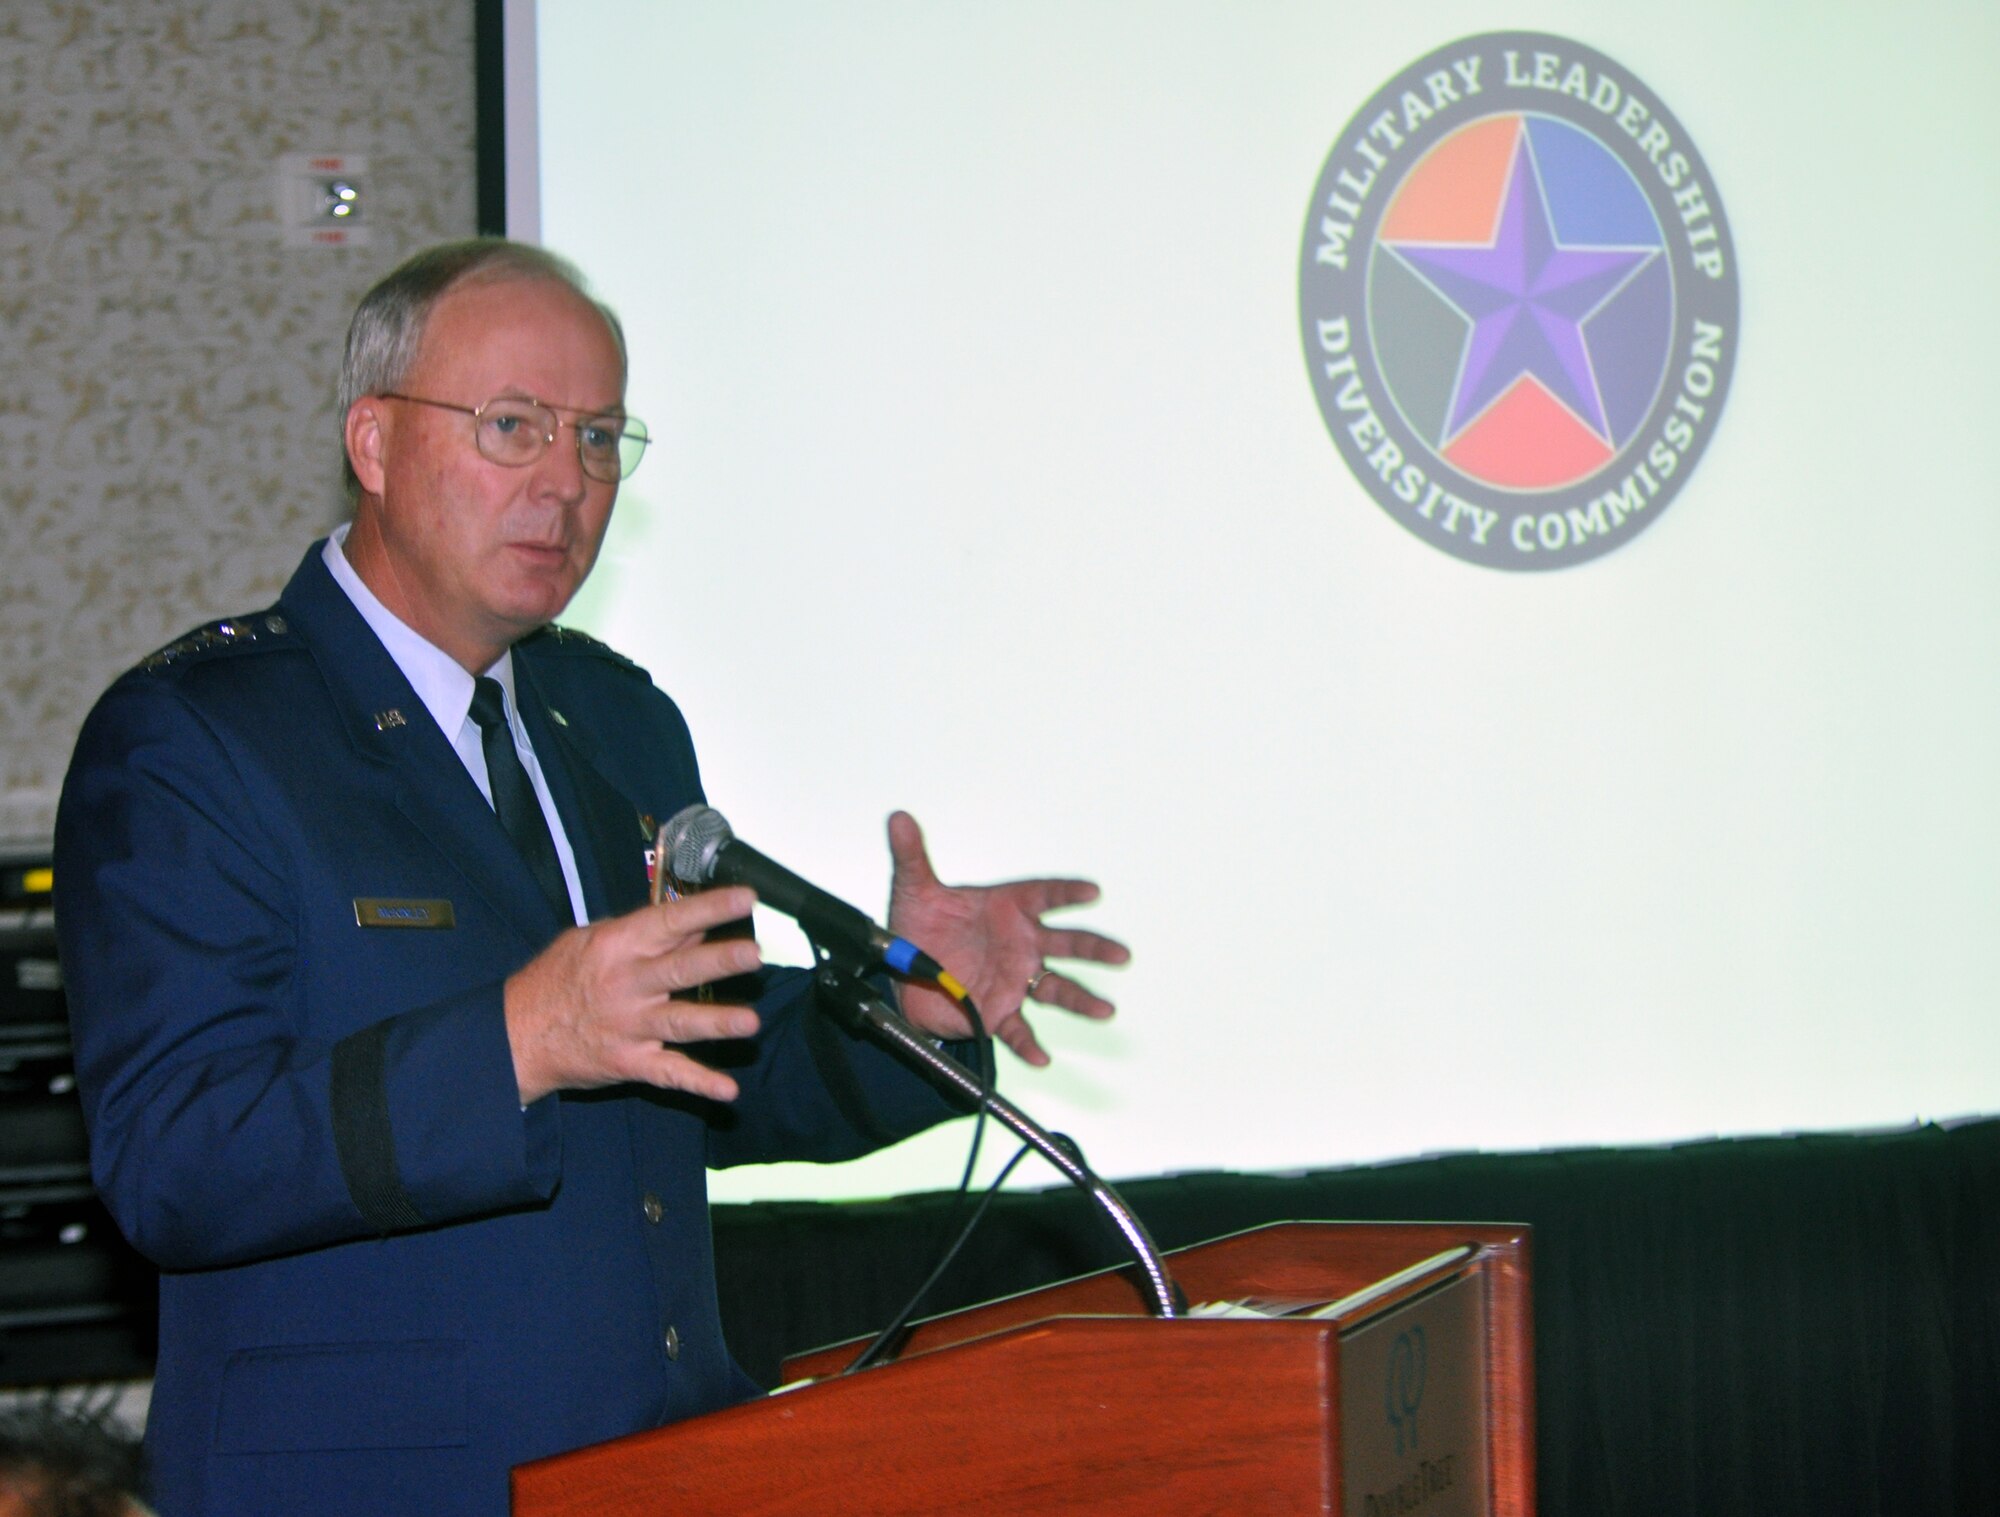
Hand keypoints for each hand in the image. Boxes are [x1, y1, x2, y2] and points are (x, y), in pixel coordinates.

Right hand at [505, 885, 762, 1104]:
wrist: (514, 1035)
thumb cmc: (555, 980)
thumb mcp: (590, 941)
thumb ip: (642, 934)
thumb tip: (693, 926)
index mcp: (618, 947)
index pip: (671, 921)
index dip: (709, 909)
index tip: (746, 899)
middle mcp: (627, 984)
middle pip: (679, 970)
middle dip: (718, 961)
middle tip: (754, 954)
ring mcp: (629, 1026)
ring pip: (679, 1023)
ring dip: (716, 1023)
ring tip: (750, 1022)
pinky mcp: (629, 1063)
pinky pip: (668, 1074)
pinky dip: (698, 1084)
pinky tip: (727, 1091)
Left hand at [884, 811, 1129, 1065]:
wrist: (902, 972)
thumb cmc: (920, 925)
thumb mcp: (913, 889)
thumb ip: (911, 855)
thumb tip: (899, 818)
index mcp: (1007, 908)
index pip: (1044, 895)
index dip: (1067, 892)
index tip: (1091, 890)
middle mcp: (1020, 943)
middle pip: (1065, 944)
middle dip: (1094, 948)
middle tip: (1121, 955)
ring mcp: (1013, 979)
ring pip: (1056, 989)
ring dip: (1081, 1000)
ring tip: (1105, 1011)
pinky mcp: (998, 1011)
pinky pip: (1018, 1029)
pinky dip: (1029, 1043)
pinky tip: (1042, 1058)